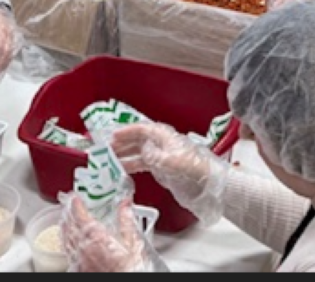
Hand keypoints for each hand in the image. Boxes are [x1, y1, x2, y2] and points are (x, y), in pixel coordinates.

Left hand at [61, 195, 160, 272]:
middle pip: (70, 225)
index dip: (76, 204)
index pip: (80, 215)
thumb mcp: (133, 244)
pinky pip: (67, 253)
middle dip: (68, 213)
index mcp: (96, 237)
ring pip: (66, 239)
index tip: (75, 197)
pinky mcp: (76, 270)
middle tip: (68, 204)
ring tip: (65, 219)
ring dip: (65, 227)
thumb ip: (127, 222)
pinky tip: (68, 243)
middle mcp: (83, 247)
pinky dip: (65, 243)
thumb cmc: (128, 270)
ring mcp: (78, 260)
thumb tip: (125, 204)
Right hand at [110, 122, 227, 223]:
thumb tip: (142, 151)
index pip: (141, 129)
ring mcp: (161, 155)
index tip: (112, 136)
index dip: (126, 131)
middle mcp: (161, 143)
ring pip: (138, 152)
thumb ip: (153, 155)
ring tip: (110, 160)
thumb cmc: (192, 170)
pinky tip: (123, 170)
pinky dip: (132, 165)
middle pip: (138, 140)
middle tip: (106, 149)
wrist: (208, 186)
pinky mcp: (163, 168)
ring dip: (125, 155)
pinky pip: (143, 163)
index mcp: (164, 136)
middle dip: (122, 143)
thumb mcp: (170, 161)